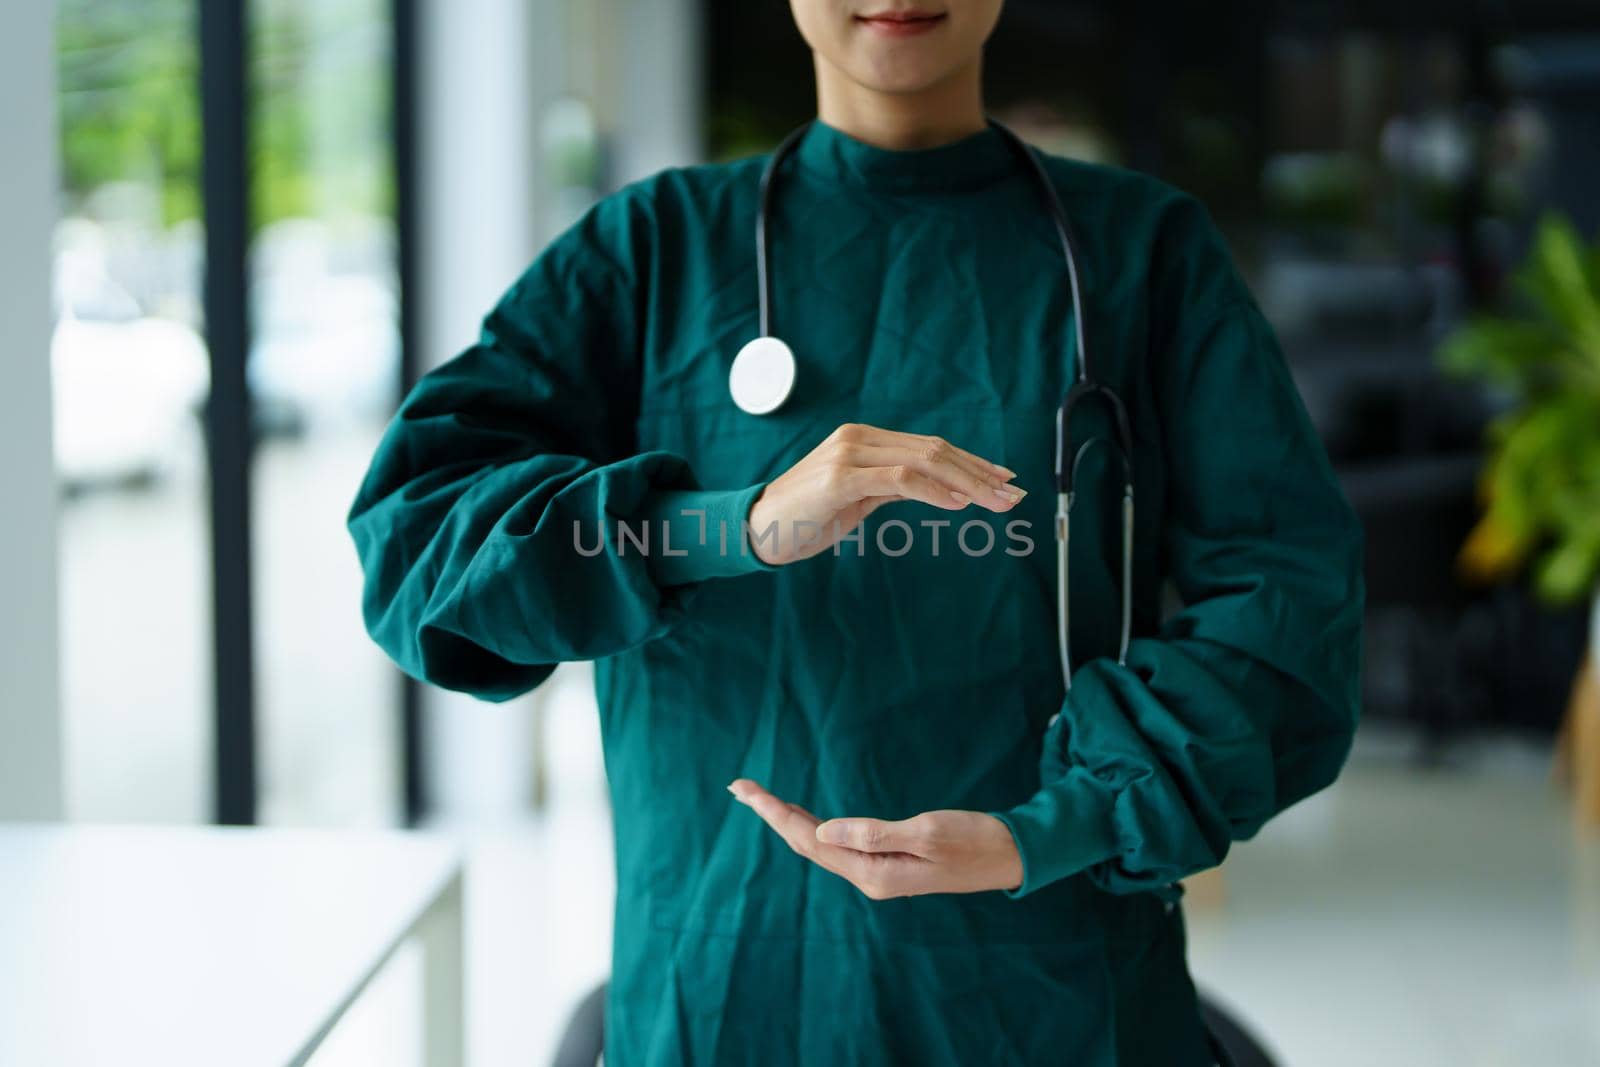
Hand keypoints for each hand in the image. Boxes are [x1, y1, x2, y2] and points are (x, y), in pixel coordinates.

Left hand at [727, 778, 1023, 897]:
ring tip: (760, 799)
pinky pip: (838, 846)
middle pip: (807, 843)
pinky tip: (802, 818)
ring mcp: (878, 873)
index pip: (810, 839)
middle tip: (739, 787)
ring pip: (820, 845)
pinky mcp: (888, 863)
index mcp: (873, 872)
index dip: (774, 812)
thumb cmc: (973, 840)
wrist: (1010, 856)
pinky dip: (813, 826)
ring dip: (789, 820)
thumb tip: (824, 830)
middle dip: (772, 814)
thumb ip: (874, 833)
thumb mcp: (926, 832)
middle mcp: (869, 877)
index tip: (746, 789)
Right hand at [746, 423, 1024, 564]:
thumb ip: (892, 487)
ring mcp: (849, 454)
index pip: (931, 447)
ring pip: (923, 460)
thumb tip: (940, 489)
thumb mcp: (858, 500)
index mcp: (865, 440)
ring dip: (967, 482)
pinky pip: (898, 480)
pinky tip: (959, 504)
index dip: (972, 462)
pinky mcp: (840, 477)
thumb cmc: (806, 517)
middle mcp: (859, 438)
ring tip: (997, 502)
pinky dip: (933, 491)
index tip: (1004, 480)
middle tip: (1013, 494)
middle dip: (980, 473)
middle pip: (934, 450)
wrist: (757, 530)